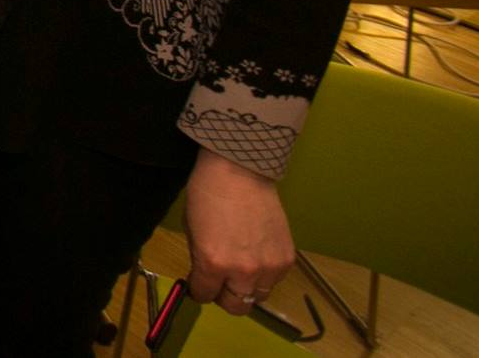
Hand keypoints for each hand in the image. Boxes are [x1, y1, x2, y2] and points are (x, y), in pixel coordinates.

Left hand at [184, 149, 294, 316]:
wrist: (239, 171)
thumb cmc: (208, 194)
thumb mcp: (192, 230)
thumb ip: (199, 260)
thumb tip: (204, 277)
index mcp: (213, 263)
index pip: (205, 295)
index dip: (199, 290)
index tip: (199, 284)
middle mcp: (243, 271)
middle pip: (236, 306)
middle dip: (224, 296)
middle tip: (220, 281)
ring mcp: (268, 267)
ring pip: (257, 296)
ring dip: (247, 286)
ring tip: (241, 266)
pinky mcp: (286, 259)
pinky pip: (274, 280)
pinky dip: (265, 274)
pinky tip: (256, 254)